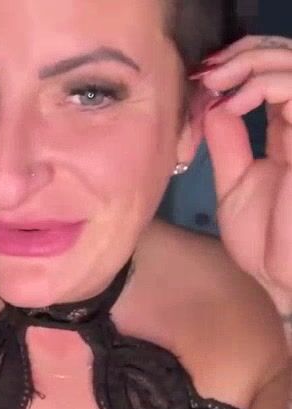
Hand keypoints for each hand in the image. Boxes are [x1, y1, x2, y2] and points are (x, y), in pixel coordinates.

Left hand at [193, 35, 291, 313]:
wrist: (280, 277)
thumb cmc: (265, 241)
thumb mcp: (234, 185)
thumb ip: (229, 144)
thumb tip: (214, 105)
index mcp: (289, 136)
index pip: (273, 80)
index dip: (240, 67)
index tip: (201, 78)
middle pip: (288, 61)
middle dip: (245, 55)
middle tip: (209, 70)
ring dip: (251, 63)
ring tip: (216, 81)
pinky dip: (262, 84)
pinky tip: (234, 102)